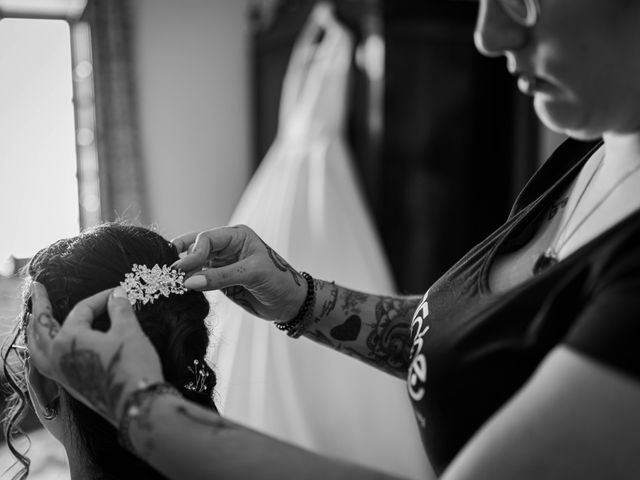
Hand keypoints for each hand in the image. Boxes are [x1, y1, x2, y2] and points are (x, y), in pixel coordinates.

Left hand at [26, 282, 163, 425]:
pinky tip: (48, 347)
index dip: (101, 299)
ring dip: (35, 330)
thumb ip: (119, 309)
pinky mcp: (68, 384)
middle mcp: (56, 356)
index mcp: (68, 340)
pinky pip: (43, 363)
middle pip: (42, 326)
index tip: (117, 293)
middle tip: (37, 289)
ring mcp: (60, 373)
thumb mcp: (129, 331)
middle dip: (40, 305)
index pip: (82, 310)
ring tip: (34, 318)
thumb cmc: (132, 366)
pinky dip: (41, 350)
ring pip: (36, 348)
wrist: (136, 404)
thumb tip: (117, 294)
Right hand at [171, 224, 305, 321]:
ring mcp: (221, 264)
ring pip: (194, 263)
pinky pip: (198, 278)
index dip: (193, 252)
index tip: (181, 269)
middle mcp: (226, 247)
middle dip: (181, 257)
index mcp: (237, 236)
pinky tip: (178, 287)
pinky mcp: (218, 280)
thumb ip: (220, 277)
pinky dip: (188, 282)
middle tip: (166, 270)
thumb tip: (188, 281)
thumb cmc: (278, 281)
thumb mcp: (252, 274)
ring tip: (168, 280)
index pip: (207, 239)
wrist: (289, 303)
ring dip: (182, 271)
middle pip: (196, 247)